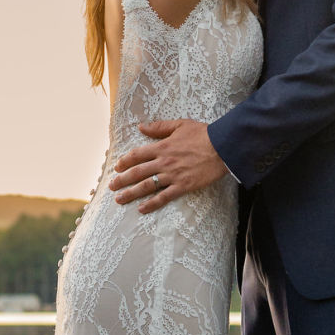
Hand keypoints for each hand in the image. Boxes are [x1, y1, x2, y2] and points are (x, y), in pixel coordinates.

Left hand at [108, 119, 225, 211]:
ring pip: (146, 186)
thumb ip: (159, 127)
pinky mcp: (183, 186)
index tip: (116, 167)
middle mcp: (163, 162)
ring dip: (131, 193)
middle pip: (137, 172)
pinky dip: (152, 204)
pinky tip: (142, 209)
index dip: (125, 161)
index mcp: (162, 146)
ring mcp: (172, 175)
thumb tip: (141, 127)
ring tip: (119, 199)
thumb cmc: (203, 134)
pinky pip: (163, 197)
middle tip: (111, 186)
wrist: (222, 147)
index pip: (137, 155)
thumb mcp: (180, 125)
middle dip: (121, 180)